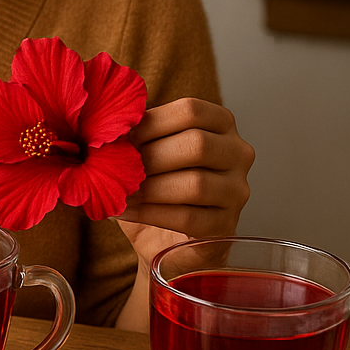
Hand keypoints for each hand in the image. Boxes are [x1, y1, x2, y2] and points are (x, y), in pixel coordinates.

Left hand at [114, 97, 253, 266]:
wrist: (163, 238)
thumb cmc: (154, 183)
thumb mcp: (146, 150)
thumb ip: (137, 133)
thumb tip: (111, 124)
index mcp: (220, 123)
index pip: (192, 111)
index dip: (152, 122)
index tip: (122, 137)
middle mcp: (238, 153)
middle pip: (197, 144)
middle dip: (150, 157)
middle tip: (117, 167)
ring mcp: (237, 191)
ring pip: (195, 184)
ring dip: (149, 188)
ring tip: (120, 191)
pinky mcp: (226, 226)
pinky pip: (188, 217)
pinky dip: (150, 213)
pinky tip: (125, 211)